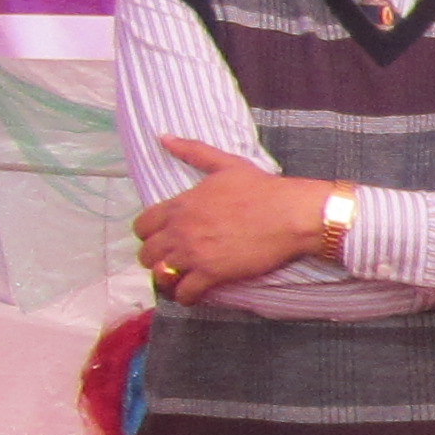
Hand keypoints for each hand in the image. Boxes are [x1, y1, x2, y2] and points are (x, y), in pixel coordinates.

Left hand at [134, 139, 336, 292]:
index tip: (162, 238)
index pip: (143, 225)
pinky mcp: (212, 274)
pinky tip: (192, 295)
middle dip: (155, 258)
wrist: (291, 215)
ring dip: (167, 279)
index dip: (148, 235)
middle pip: (147, 253)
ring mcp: (194, 254)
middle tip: (172, 261)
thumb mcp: (226, 164)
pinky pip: (185, 292)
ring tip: (179, 280)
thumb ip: (192, 152)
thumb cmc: (263, 189)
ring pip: (161, 274)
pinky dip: (185, 296)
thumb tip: (163, 137)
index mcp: (180, 205)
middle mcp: (180, 230)